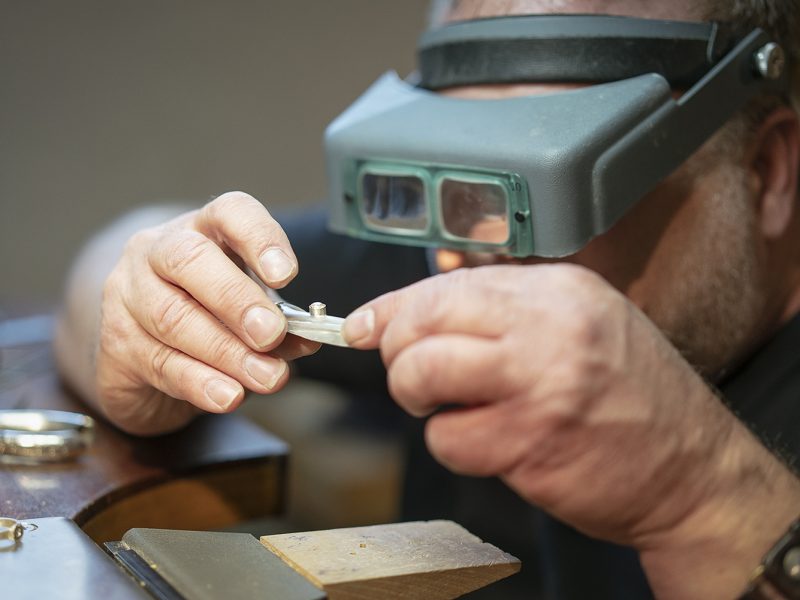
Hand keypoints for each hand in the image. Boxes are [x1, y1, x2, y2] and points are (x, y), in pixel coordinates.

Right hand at [95, 192, 318, 433]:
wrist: (140, 356)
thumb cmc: (205, 316)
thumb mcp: (246, 310)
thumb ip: (278, 322)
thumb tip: (307, 338)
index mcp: (202, 229)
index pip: (229, 212)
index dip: (259, 238)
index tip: (286, 275)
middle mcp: (156, 251)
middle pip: (189, 260)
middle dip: (236, 299)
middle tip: (271, 333)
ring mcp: (127, 294)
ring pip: (173, 317)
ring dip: (227, 352)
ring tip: (267, 377)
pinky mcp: (115, 344)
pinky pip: (160, 362)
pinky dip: (200, 382)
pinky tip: (229, 395)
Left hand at [343, 264, 799, 597]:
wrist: (692, 470)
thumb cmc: (632, 397)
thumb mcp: (582, 325)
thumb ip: (504, 312)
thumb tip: (411, 312)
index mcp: (560, 289)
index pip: (447, 284)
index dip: (393, 308)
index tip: (364, 327)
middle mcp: (548, 326)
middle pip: (422, 320)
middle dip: (397, 350)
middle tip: (412, 373)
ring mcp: (538, 383)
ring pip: (420, 373)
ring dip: (418, 397)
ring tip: (450, 407)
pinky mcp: (528, 442)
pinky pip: (446, 438)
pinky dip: (453, 444)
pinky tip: (490, 444)